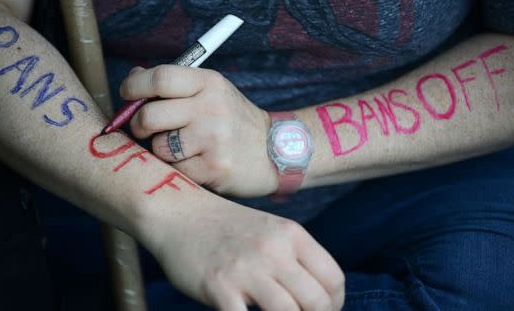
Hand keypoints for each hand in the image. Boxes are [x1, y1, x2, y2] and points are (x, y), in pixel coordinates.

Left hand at [120, 65, 276, 196]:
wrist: (275, 152)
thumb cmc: (232, 120)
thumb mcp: (212, 92)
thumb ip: (175, 84)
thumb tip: (133, 76)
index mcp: (209, 83)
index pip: (160, 78)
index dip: (135, 86)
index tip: (127, 94)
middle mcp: (212, 107)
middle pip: (149, 115)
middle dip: (138, 125)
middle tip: (145, 129)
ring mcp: (214, 139)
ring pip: (158, 147)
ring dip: (161, 151)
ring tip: (181, 148)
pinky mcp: (214, 168)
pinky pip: (174, 170)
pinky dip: (177, 169)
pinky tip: (195, 164)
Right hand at [146, 195, 344, 310]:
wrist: (179, 212)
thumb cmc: (226, 227)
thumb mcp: (269, 230)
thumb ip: (294, 257)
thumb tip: (317, 297)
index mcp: (291, 234)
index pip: (333, 278)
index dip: (335, 304)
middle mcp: (273, 250)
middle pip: (317, 302)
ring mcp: (245, 269)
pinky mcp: (218, 286)